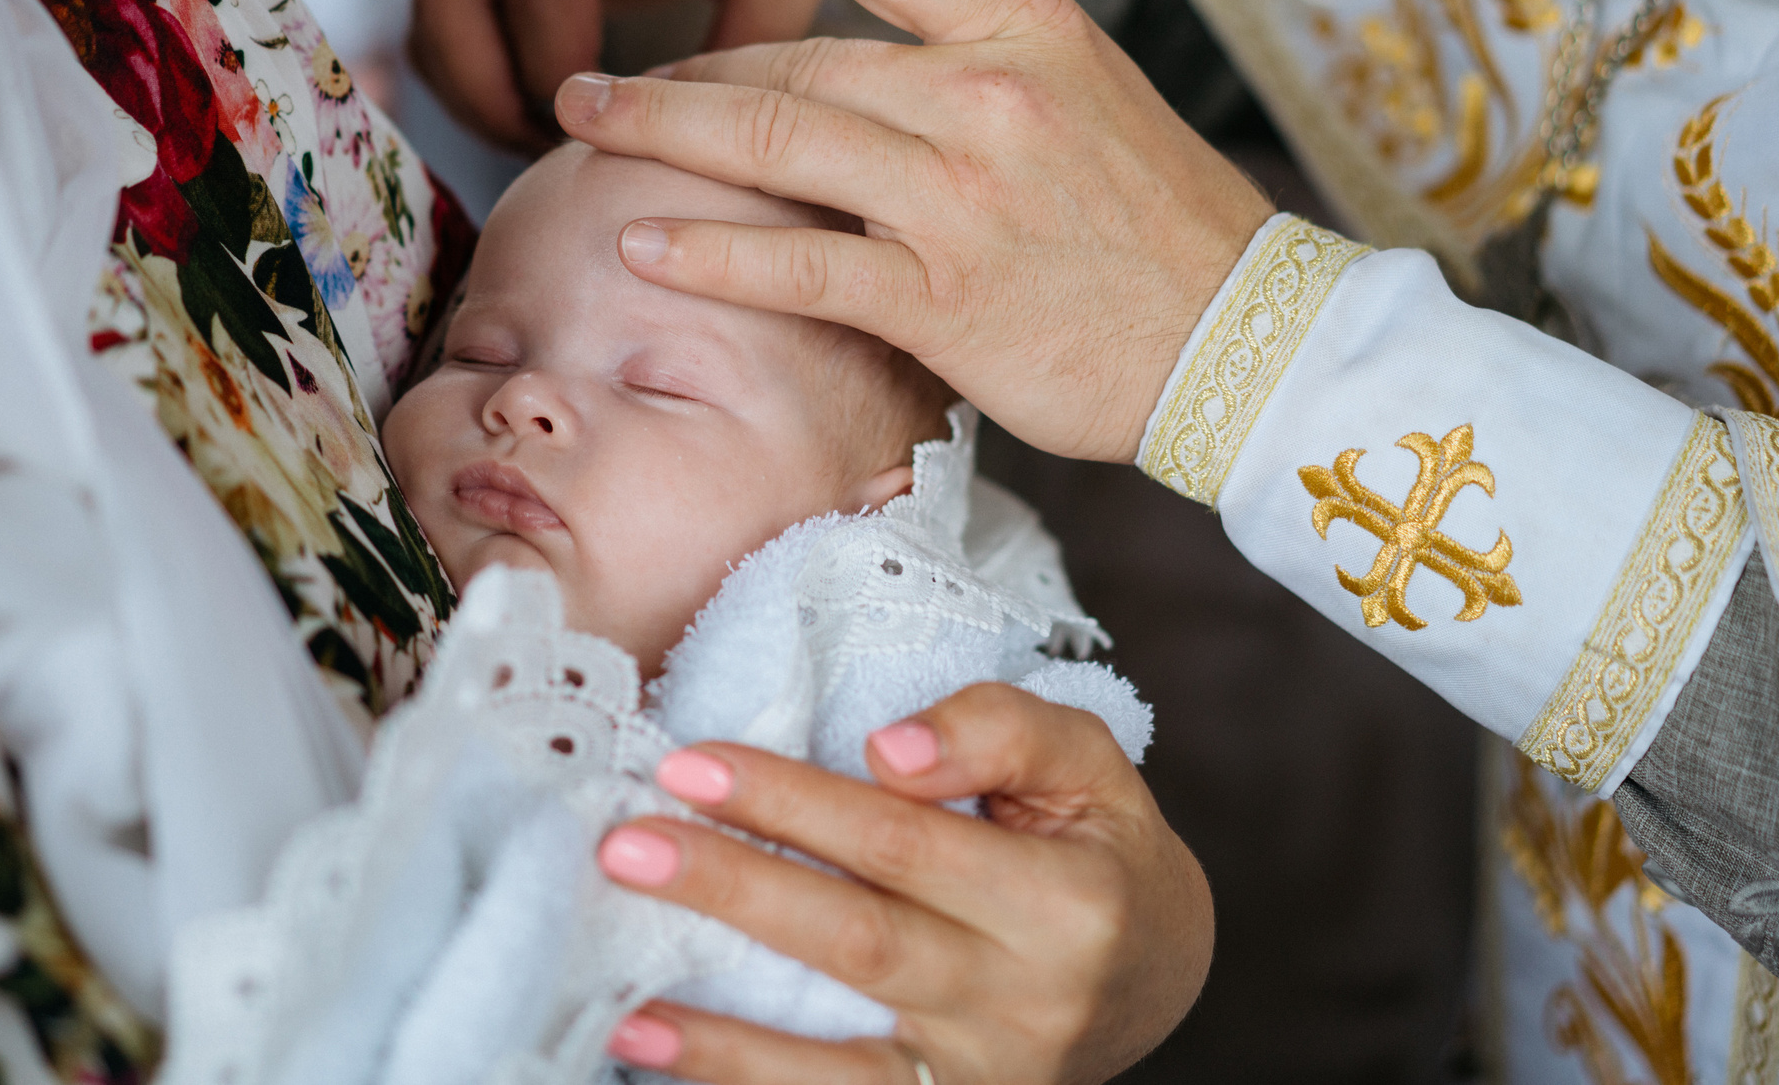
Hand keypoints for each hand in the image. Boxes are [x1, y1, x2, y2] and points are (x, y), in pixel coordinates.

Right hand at [410, 0, 838, 152]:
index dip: (557, 84)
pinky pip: (442, 2)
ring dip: (471, 89)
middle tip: (550, 158)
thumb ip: (750, 50)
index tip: (604, 146)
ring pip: (431, 6)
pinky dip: (468, 66)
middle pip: (450, 0)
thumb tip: (692, 148)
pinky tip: (532, 111)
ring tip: (542, 146)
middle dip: (490, 98)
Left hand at [552, 0, 1273, 462]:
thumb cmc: (1159, 226)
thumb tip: (859, 60)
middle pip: (793, 61)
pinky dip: (708, 254)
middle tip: (590, 84)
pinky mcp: (944, 299)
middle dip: (675, 72)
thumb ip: (975, 65)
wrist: (1247, 342)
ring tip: (579, 129)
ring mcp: (962, 195)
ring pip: (774, 144)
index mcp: (1027, 25)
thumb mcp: (1086, 97)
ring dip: (658, 133)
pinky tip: (640, 245)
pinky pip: (798, 264)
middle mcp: (988, 92)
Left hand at [597, 685, 1211, 1083]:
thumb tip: (884, 750)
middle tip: (626, 846)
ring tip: (624, 997)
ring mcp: (982, 1079)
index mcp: (1063, 904)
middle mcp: (1025, 1004)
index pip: (903, 844)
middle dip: (734, 892)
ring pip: (838, 1066)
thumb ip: (998, 729)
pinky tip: (658, 1054)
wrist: (1154, 975)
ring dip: (720, 1036)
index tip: (692, 763)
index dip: (793, 802)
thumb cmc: (1098, 845)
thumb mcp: (1086, 762)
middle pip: (858, 943)